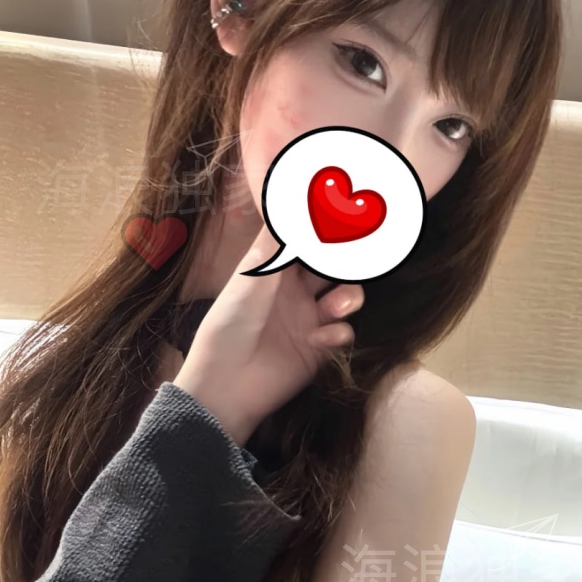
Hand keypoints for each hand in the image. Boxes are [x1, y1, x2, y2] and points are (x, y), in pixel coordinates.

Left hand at [173, 225, 363, 445]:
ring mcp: (309, 319)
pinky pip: (343, 332)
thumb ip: (276, 242)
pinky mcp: (319, 349)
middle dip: (346, 263)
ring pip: (346, 297)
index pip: (307, 242)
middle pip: (332, 267)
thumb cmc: (229, 325)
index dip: (325, 231)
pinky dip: (338, 333)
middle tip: (356, 258)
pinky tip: (319, 341)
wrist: (225, 384)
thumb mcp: (249, 278)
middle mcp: (295, 291)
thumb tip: (290, 197)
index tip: (344, 219)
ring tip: (339, 306)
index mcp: (275, 269)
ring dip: (350, 297)